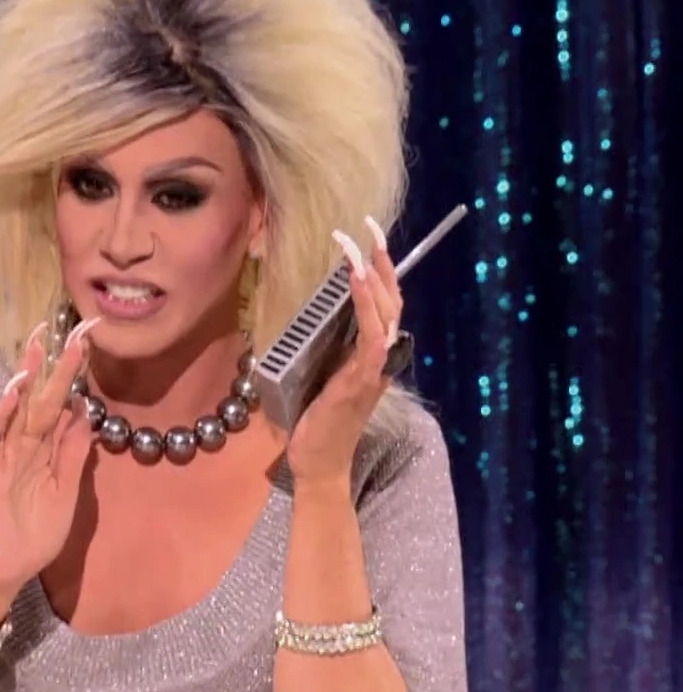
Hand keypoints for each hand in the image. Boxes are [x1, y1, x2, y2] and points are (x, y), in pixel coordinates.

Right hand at [0, 318, 100, 619]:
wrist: (9, 568)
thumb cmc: (37, 532)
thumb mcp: (67, 493)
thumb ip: (74, 456)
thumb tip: (87, 416)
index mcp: (48, 448)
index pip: (62, 402)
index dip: (72, 374)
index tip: (87, 342)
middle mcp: (27, 445)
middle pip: (41, 397)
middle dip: (54, 364)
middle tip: (68, 329)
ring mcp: (7, 455)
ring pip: (16, 410)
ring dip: (26, 379)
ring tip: (37, 347)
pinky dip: (1, 415)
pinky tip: (12, 394)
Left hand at [286, 218, 401, 486]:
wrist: (318, 464)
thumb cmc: (313, 425)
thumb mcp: (315, 378)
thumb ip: (318, 351)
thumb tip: (301, 324)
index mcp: (369, 356)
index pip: (383, 306)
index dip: (379, 273)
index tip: (367, 242)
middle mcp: (379, 358)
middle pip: (391, 300)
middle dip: (382, 261)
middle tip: (370, 227)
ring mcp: (373, 368)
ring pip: (385, 312)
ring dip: (373, 275)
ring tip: (359, 246)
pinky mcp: (362, 380)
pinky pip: (371, 336)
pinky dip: (366, 305)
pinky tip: (355, 280)